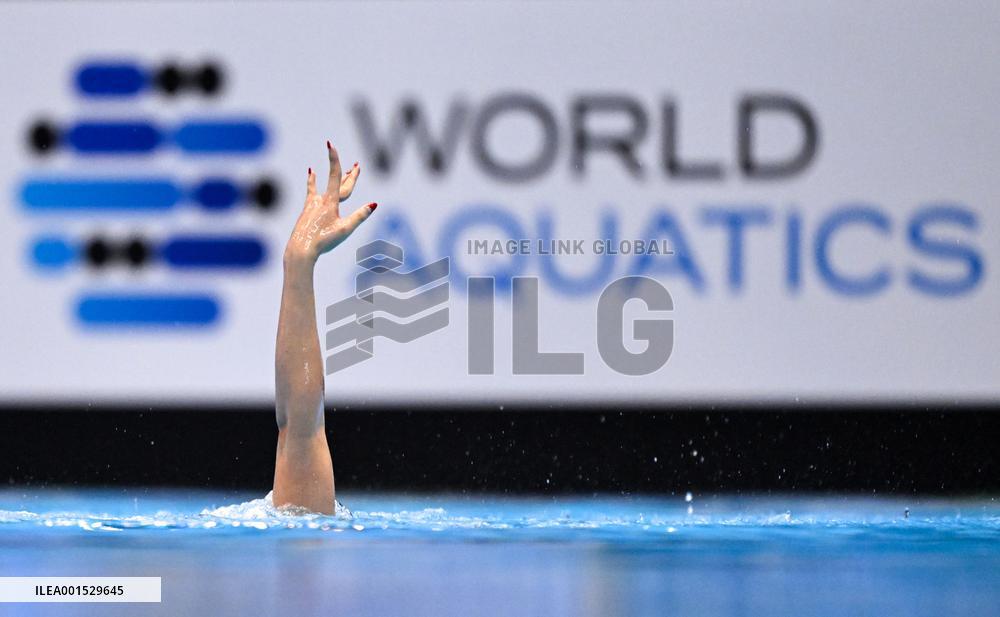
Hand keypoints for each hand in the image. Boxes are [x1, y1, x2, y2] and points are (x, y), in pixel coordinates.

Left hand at [285, 140, 376, 264]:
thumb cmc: (324, 241)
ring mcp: (312, 205)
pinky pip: (311, 192)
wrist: (301, 249)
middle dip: (347, 173)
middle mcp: (320, 200)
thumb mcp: (345, 230)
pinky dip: (312, 182)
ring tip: (330, 159)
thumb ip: (359, 216)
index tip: (330, 144)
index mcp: (330, 202)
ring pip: (323, 186)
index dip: (333, 159)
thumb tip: (374, 204)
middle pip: (336, 182)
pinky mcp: (306, 211)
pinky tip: (311, 174)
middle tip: (356, 165)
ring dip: (330, 175)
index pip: (334, 176)